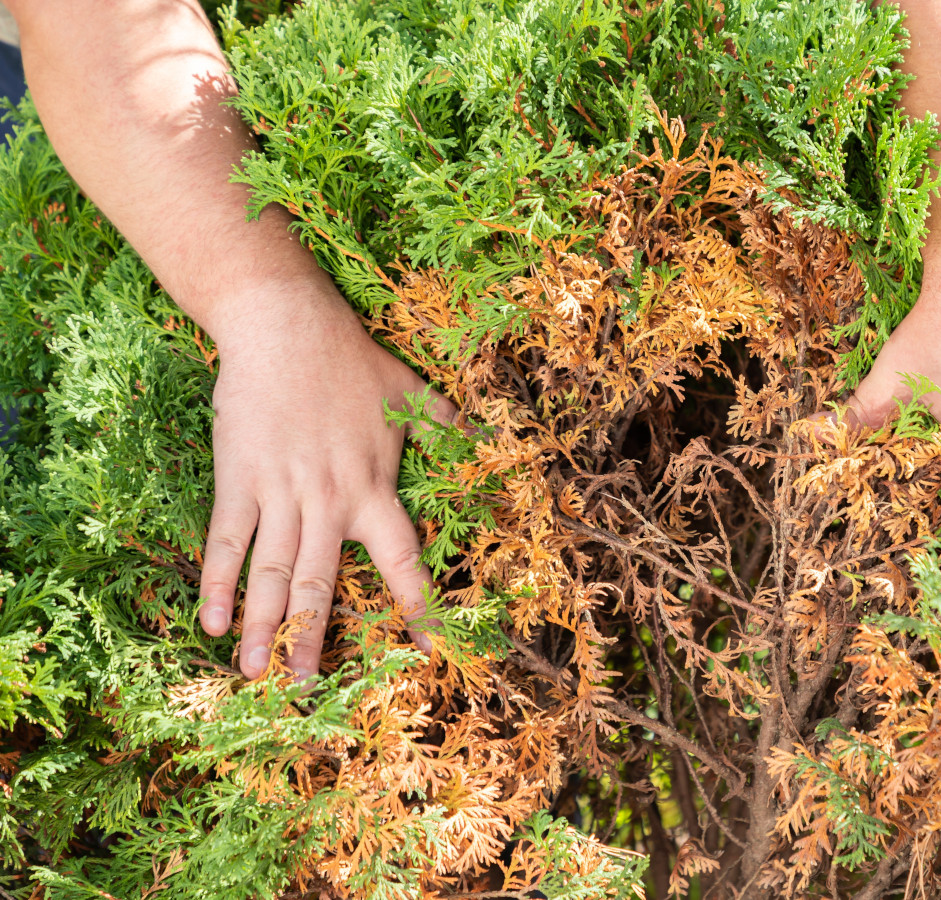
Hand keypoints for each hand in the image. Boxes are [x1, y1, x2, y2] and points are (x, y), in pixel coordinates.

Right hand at [196, 285, 457, 679]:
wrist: (285, 326)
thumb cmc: (350, 358)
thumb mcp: (412, 390)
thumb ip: (446, 425)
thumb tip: (487, 437)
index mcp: (376, 489)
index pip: (404, 560)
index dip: (420, 607)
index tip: (433, 651)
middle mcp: (330, 502)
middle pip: (321, 584)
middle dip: (312, 639)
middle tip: (305, 689)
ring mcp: (281, 493)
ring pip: (271, 573)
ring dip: (261, 626)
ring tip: (254, 673)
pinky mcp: (238, 480)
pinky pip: (227, 540)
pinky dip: (216, 582)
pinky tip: (209, 622)